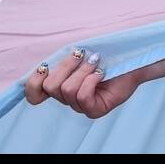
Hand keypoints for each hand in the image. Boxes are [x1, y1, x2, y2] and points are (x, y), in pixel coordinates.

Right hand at [24, 49, 142, 118]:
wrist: (131, 58)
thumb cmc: (104, 53)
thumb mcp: (78, 53)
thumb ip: (60, 58)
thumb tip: (44, 64)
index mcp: (59, 85)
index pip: (34, 95)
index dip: (33, 83)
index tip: (45, 66)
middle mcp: (67, 99)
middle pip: (50, 87)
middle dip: (66, 66)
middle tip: (81, 55)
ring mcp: (81, 107)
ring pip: (67, 89)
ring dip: (82, 70)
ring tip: (95, 62)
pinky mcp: (95, 110)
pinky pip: (83, 96)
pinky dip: (91, 80)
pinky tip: (100, 73)